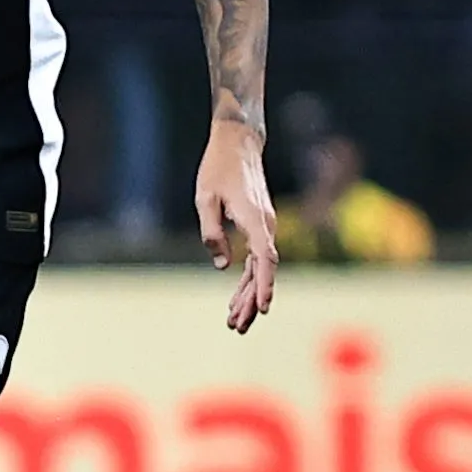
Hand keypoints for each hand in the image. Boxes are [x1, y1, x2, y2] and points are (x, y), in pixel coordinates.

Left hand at [193, 121, 277, 334]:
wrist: (239, 143)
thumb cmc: (218, 167)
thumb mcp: (205, 198)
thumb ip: (212, 232)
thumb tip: (222, 265)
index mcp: (255, 219)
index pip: (266, 258)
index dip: (264, 284)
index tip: (263, 307)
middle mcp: (266, 225)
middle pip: (264, 270)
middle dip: (251, 301)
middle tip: (236, 327)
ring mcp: (265, 226)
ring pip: (261, 268)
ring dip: (249, 295)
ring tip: (234, 321)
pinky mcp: (259, 226)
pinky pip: (257, 258)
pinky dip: (248, 279)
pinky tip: (237, 297)